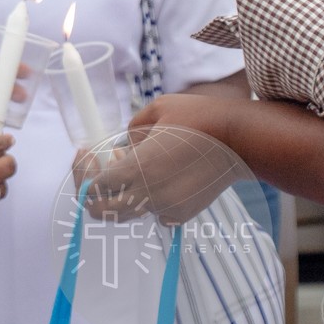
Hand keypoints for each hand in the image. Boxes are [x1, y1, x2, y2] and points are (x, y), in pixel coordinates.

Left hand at [87, 102, 240, 224]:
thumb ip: (131, 130)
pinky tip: (159, 174)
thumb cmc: (200, 117)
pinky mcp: (183, 214)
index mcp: (139, 169)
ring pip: (129, 211)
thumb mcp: (157, 109)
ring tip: (133, 165)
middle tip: (97, 170)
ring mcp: (167, 209)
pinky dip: (148, 197)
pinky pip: (154, 211)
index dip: (83, 172)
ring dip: (122, 193)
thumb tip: (124, 147)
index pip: (93, 187)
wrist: (240, 139)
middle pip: (103, 211)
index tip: (85, 153)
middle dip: (93, 193)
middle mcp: (149, 195)